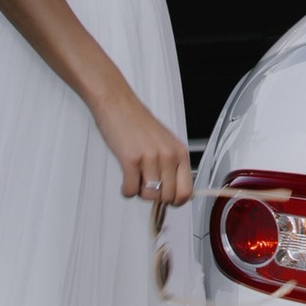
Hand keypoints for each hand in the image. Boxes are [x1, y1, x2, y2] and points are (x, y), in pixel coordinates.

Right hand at [98, 92, 193, 208]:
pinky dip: (126, 190)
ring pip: (149, 196)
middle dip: (155, 197)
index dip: (176, 201)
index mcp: (179, 153)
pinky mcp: (131, 159)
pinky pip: (131, 190)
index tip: (168, 201)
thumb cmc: (139, 123)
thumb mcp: (165, 142)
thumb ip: (171, 165)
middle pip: (167, 197)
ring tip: (135, 180)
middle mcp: (168, 156)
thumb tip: (172, 190)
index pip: (187, 191)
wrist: (118, 104)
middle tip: (146, 186)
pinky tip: (126, 180)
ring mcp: (150, 158)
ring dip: (139, 192)